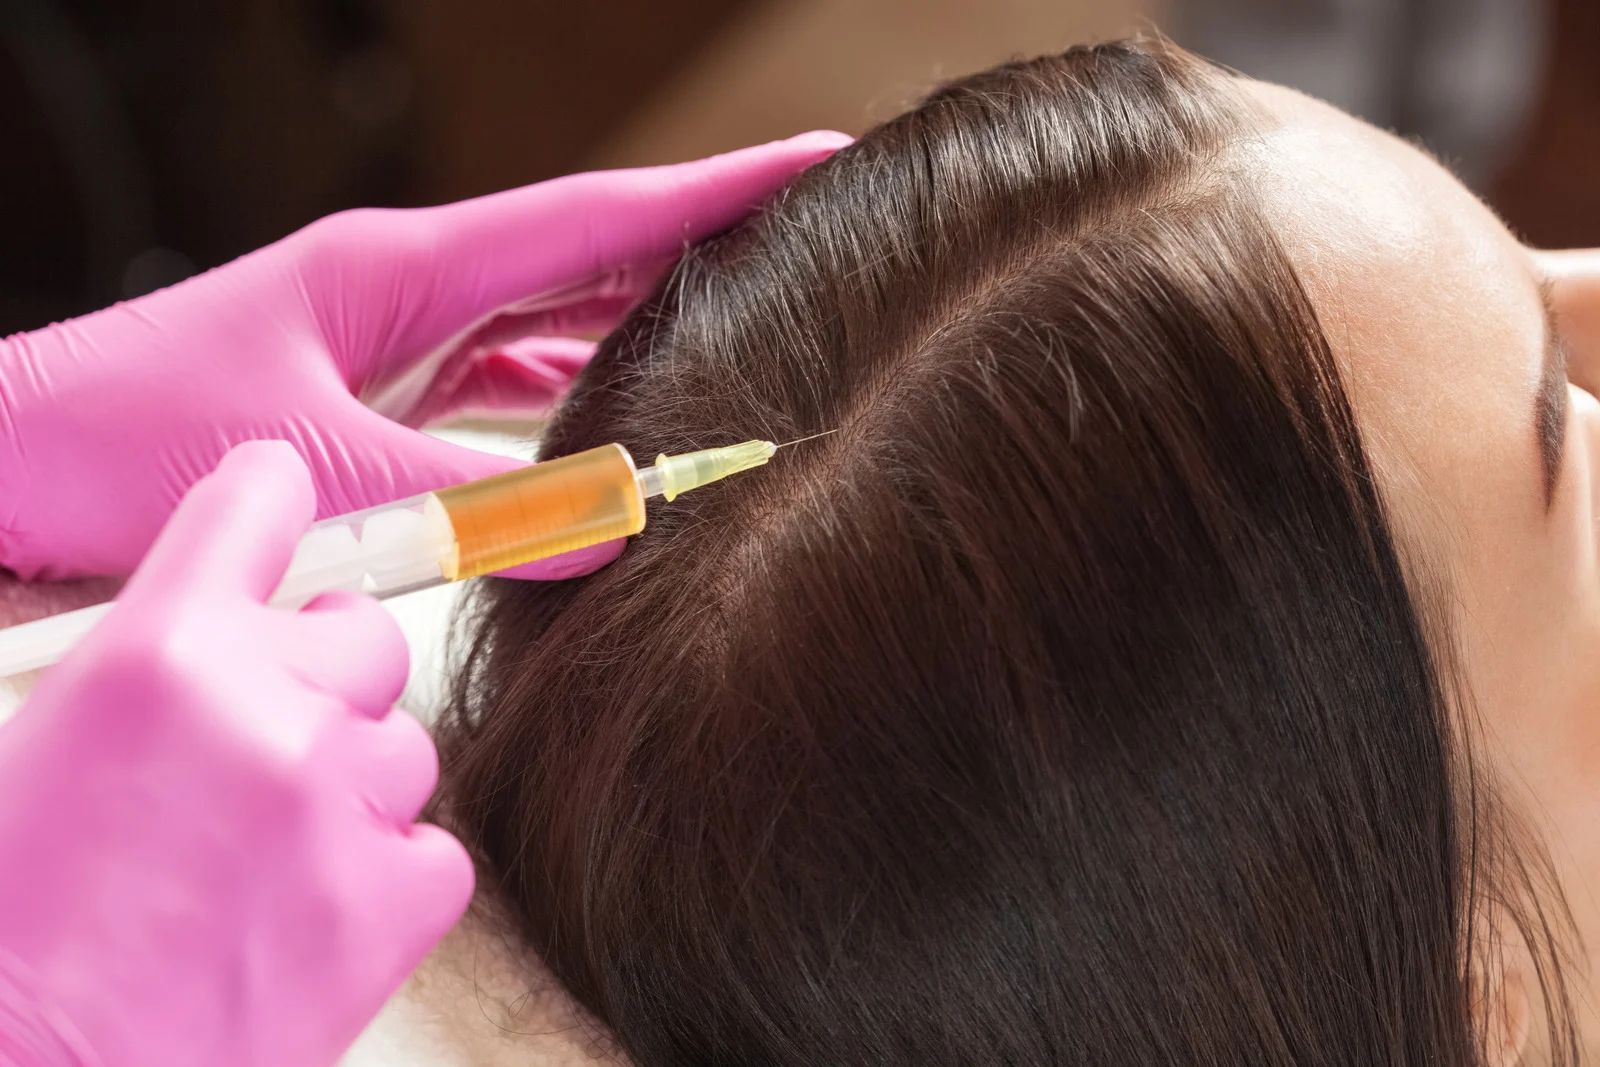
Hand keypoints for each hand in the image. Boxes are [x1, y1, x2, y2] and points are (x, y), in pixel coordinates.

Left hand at [0, 131, 849, 580]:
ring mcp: (390, 338)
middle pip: (587, 254)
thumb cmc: (126, 440)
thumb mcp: (319, 472)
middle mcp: (410, 288)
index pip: (595, 219)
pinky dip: (564, 397)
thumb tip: (612, 530)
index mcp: (404, 266)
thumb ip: (472, 505)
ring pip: (548, 321)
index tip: (819, 162)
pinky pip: (497, 385)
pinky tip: (607, 418)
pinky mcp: (368, 395)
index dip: (717, 192)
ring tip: (738, 322)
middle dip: (701, 243)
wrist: (8, 462)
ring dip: (639, 322)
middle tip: (808, 240)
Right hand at [0, 441, 468, 1066]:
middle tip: (260, 750)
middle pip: (363, 636)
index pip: (259, 501)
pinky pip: (435, 851)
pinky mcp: (393, 903)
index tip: (291, 505)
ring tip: (260, 861)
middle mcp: (267, 708)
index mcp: (159, 652)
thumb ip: (159, 663)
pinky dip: (387, 878)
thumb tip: (233, 628)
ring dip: (352, 786)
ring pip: (404, 746)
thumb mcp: (49, 743)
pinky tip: (308, 916)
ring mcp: (340, 804)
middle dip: (322, 679)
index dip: (278, 502)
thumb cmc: (12, 921)